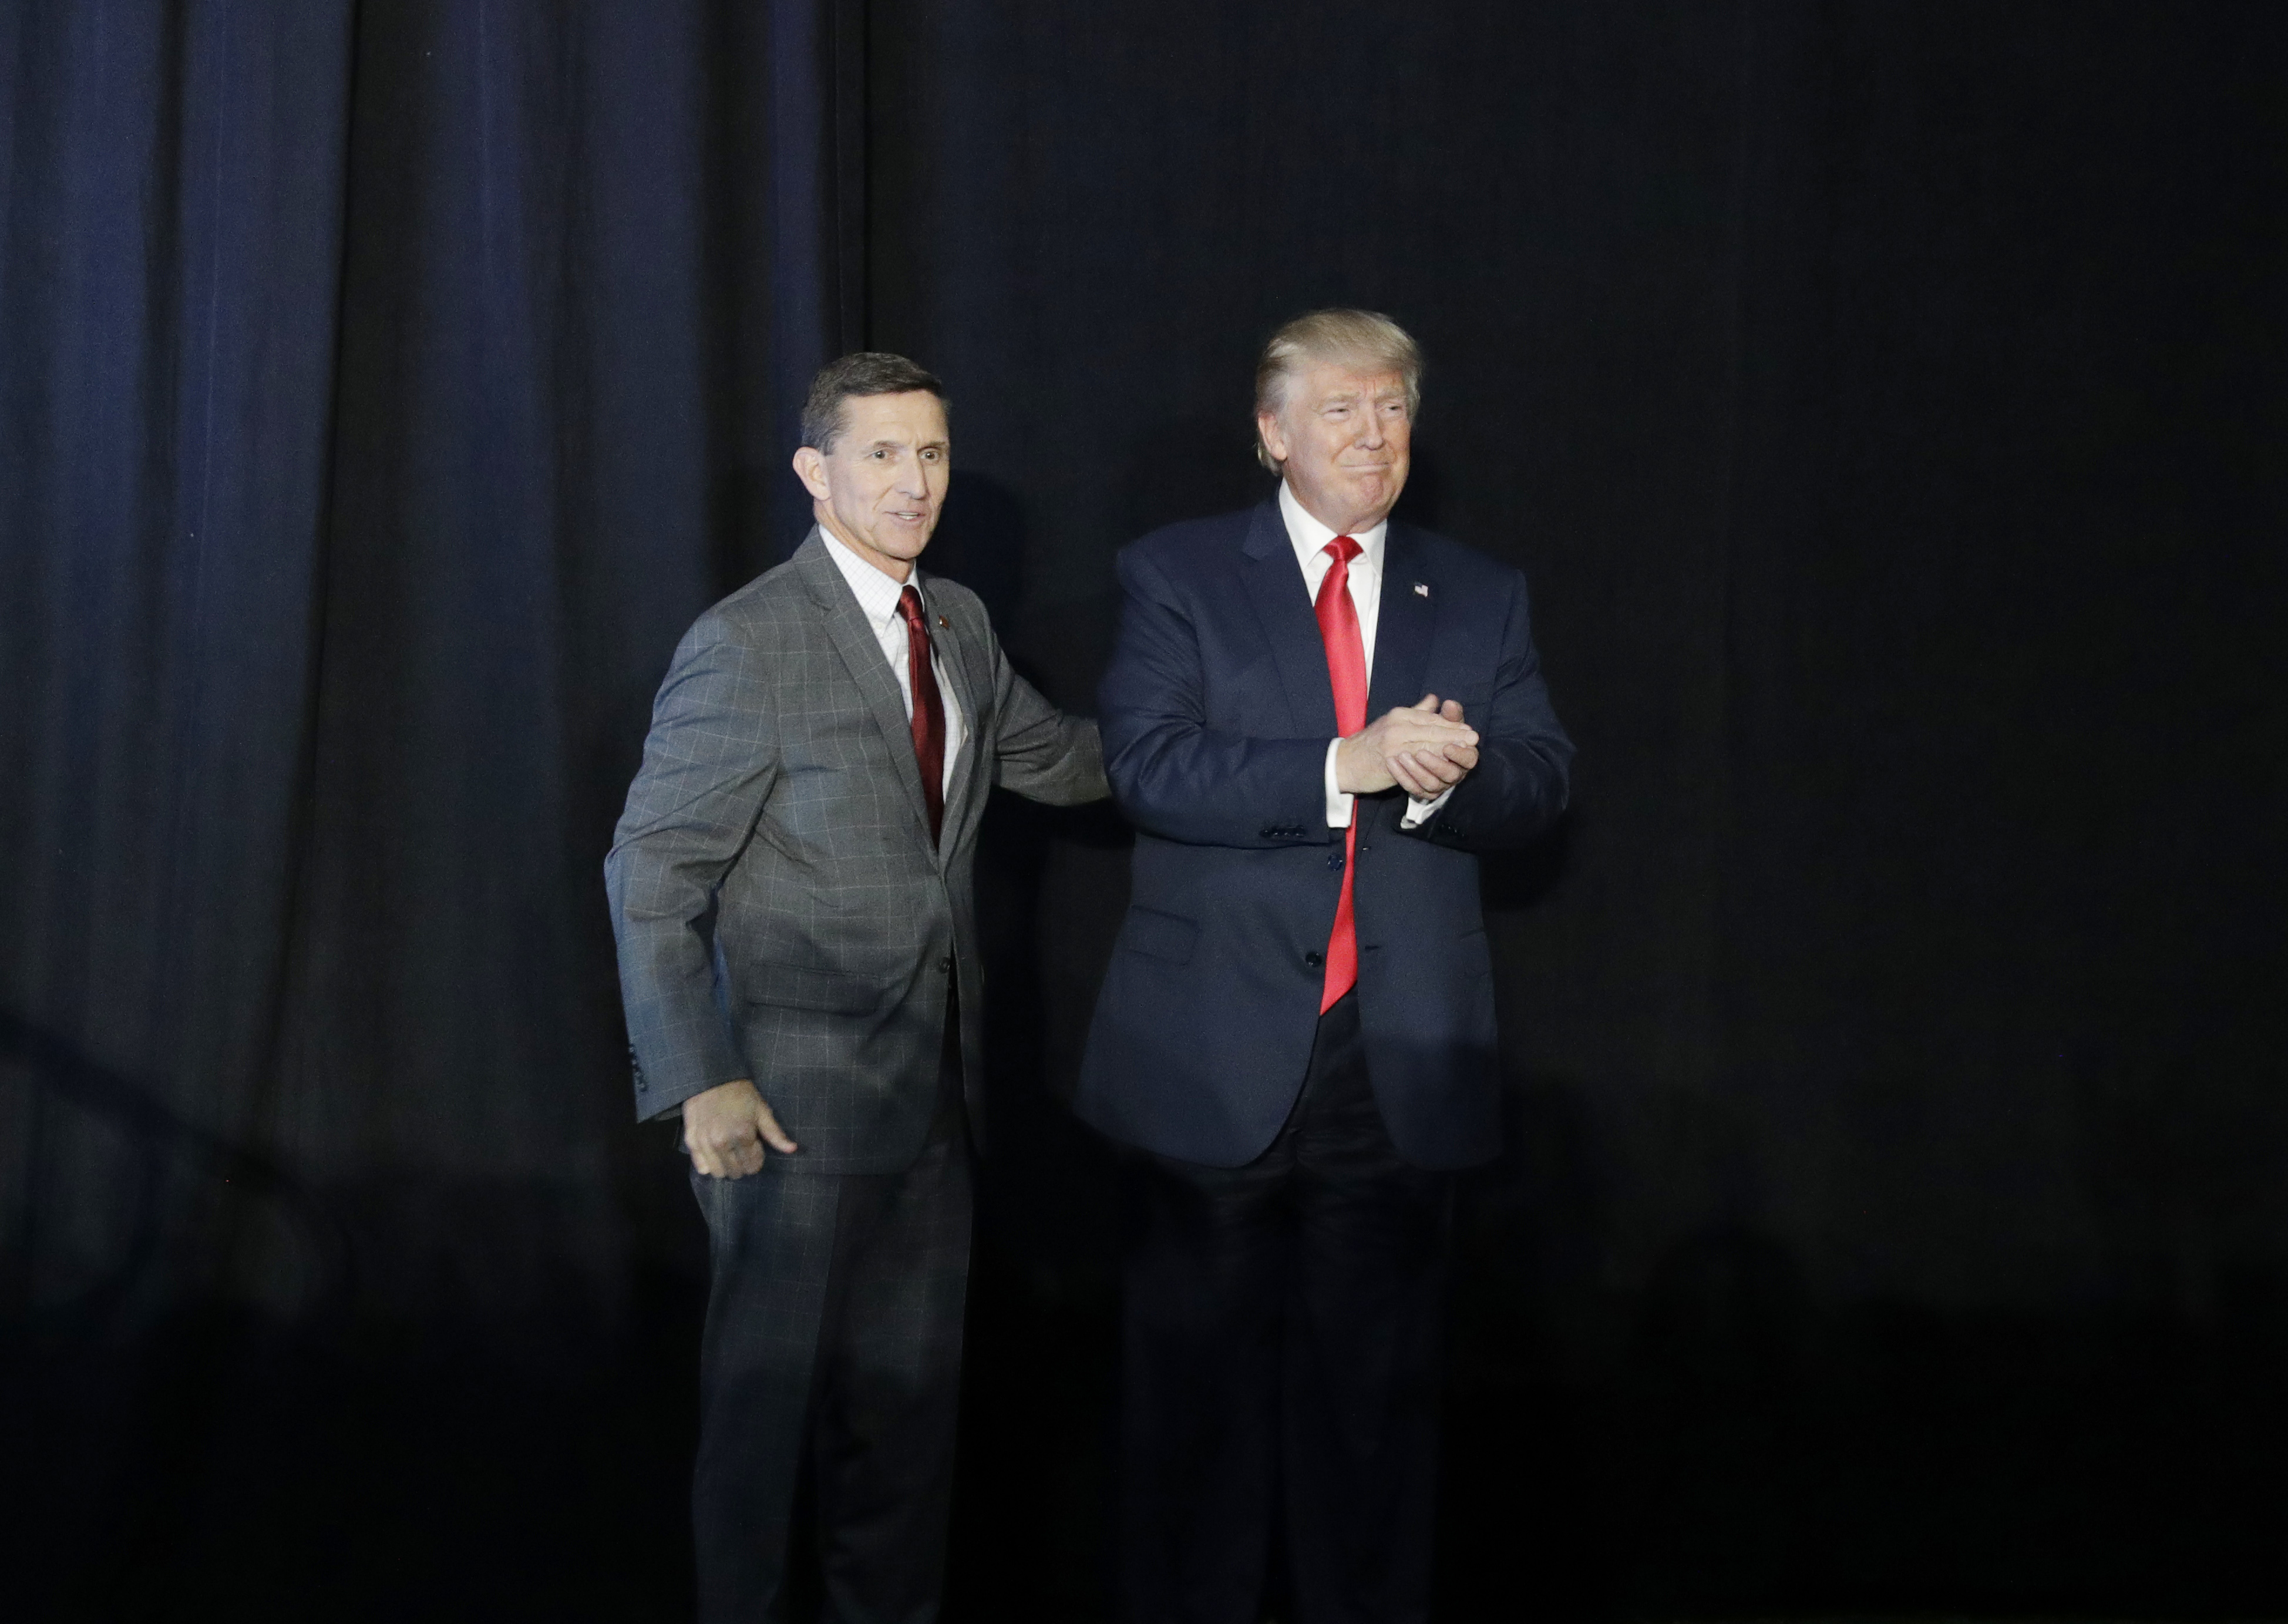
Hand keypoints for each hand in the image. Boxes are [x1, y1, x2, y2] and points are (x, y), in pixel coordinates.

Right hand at [682, 1079, 797, 1178]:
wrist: (711, 1077)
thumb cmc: (741, 1093)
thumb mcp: (762, 1110)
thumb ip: (775, 1134)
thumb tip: (793, 1149)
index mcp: (743, 1134)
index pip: (753, 1165)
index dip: (757, 1159)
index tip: (755, 1148)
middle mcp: (722, 1142)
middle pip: (736, 1172)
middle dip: (743, 1165)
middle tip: (743, 1151)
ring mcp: (705, 1143)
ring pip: (718, 1172)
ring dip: (726, 1167)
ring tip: (729, 1153)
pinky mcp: (691, 1141)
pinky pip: (700, 1166)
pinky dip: (709, 1164)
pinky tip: (714, 1153)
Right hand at [1334, 695, 1477, 795]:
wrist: (1345, 762)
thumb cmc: (1369, 744)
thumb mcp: (1392, 722)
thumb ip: (1416, 711)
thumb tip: (1434, 700)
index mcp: (1399, 714)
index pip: (1431, 718)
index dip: (1451, 724)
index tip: (1468, 729)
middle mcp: (1397, 724)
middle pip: (1433, 729)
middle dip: (1455, 734)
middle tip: (1473, 738)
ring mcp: (1394, 741)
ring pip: (1428, 743)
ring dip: (1449, 747)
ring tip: (1465, 750)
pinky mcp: (1392, 759)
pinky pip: (1418, 759)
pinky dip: (1434, 760)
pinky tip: (1446, 763)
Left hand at [1390, 697, 1477, 797]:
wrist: (1396, 749)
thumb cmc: (1423, 732)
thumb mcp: (1434, 720)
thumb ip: (1445, 714)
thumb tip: (1449, 704)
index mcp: (1462, 754)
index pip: (1469, 758)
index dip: (1460, 754)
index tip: (1447, 747)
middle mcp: (1454, 772)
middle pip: (1451, 774)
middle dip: (1436, 764)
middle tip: (1419, 753)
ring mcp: (1438, 785)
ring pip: (1432, 784)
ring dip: (1417, 770)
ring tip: (1401, 755)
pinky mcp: (1422, 792)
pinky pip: (1415, 789)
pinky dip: (1403, 776)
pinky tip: (1392, 763)